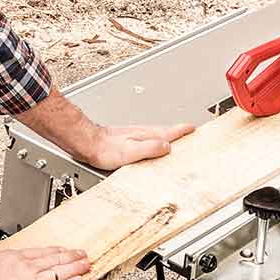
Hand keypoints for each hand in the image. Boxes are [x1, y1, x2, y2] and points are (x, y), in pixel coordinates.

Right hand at [0, 247, 91, 279]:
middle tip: (82, 254)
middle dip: (71, 257)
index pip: (40, 252)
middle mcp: (28, 267)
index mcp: (14, 257)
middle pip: (55, 259)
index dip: (54, 250)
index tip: (61, 249)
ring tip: (86, 265)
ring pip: (62, 271)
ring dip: (76, 268)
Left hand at [82, 122, 196, 170]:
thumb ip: (149, 148)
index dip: (182, 130)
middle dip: (178, 131)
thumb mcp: (130, 152)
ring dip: (167, 134)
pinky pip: (147, 137)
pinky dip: (155, 138)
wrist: (86, 142)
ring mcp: (134, 134)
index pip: (169, 132)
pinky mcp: (127, 138)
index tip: (192, 128)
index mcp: (146, 135)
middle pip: (165, 131)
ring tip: (175, 136)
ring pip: (156, 133)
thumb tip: (167, 147)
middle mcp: (141, 132)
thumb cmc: (104, 150)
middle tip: (189, 130)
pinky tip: (152, 142)